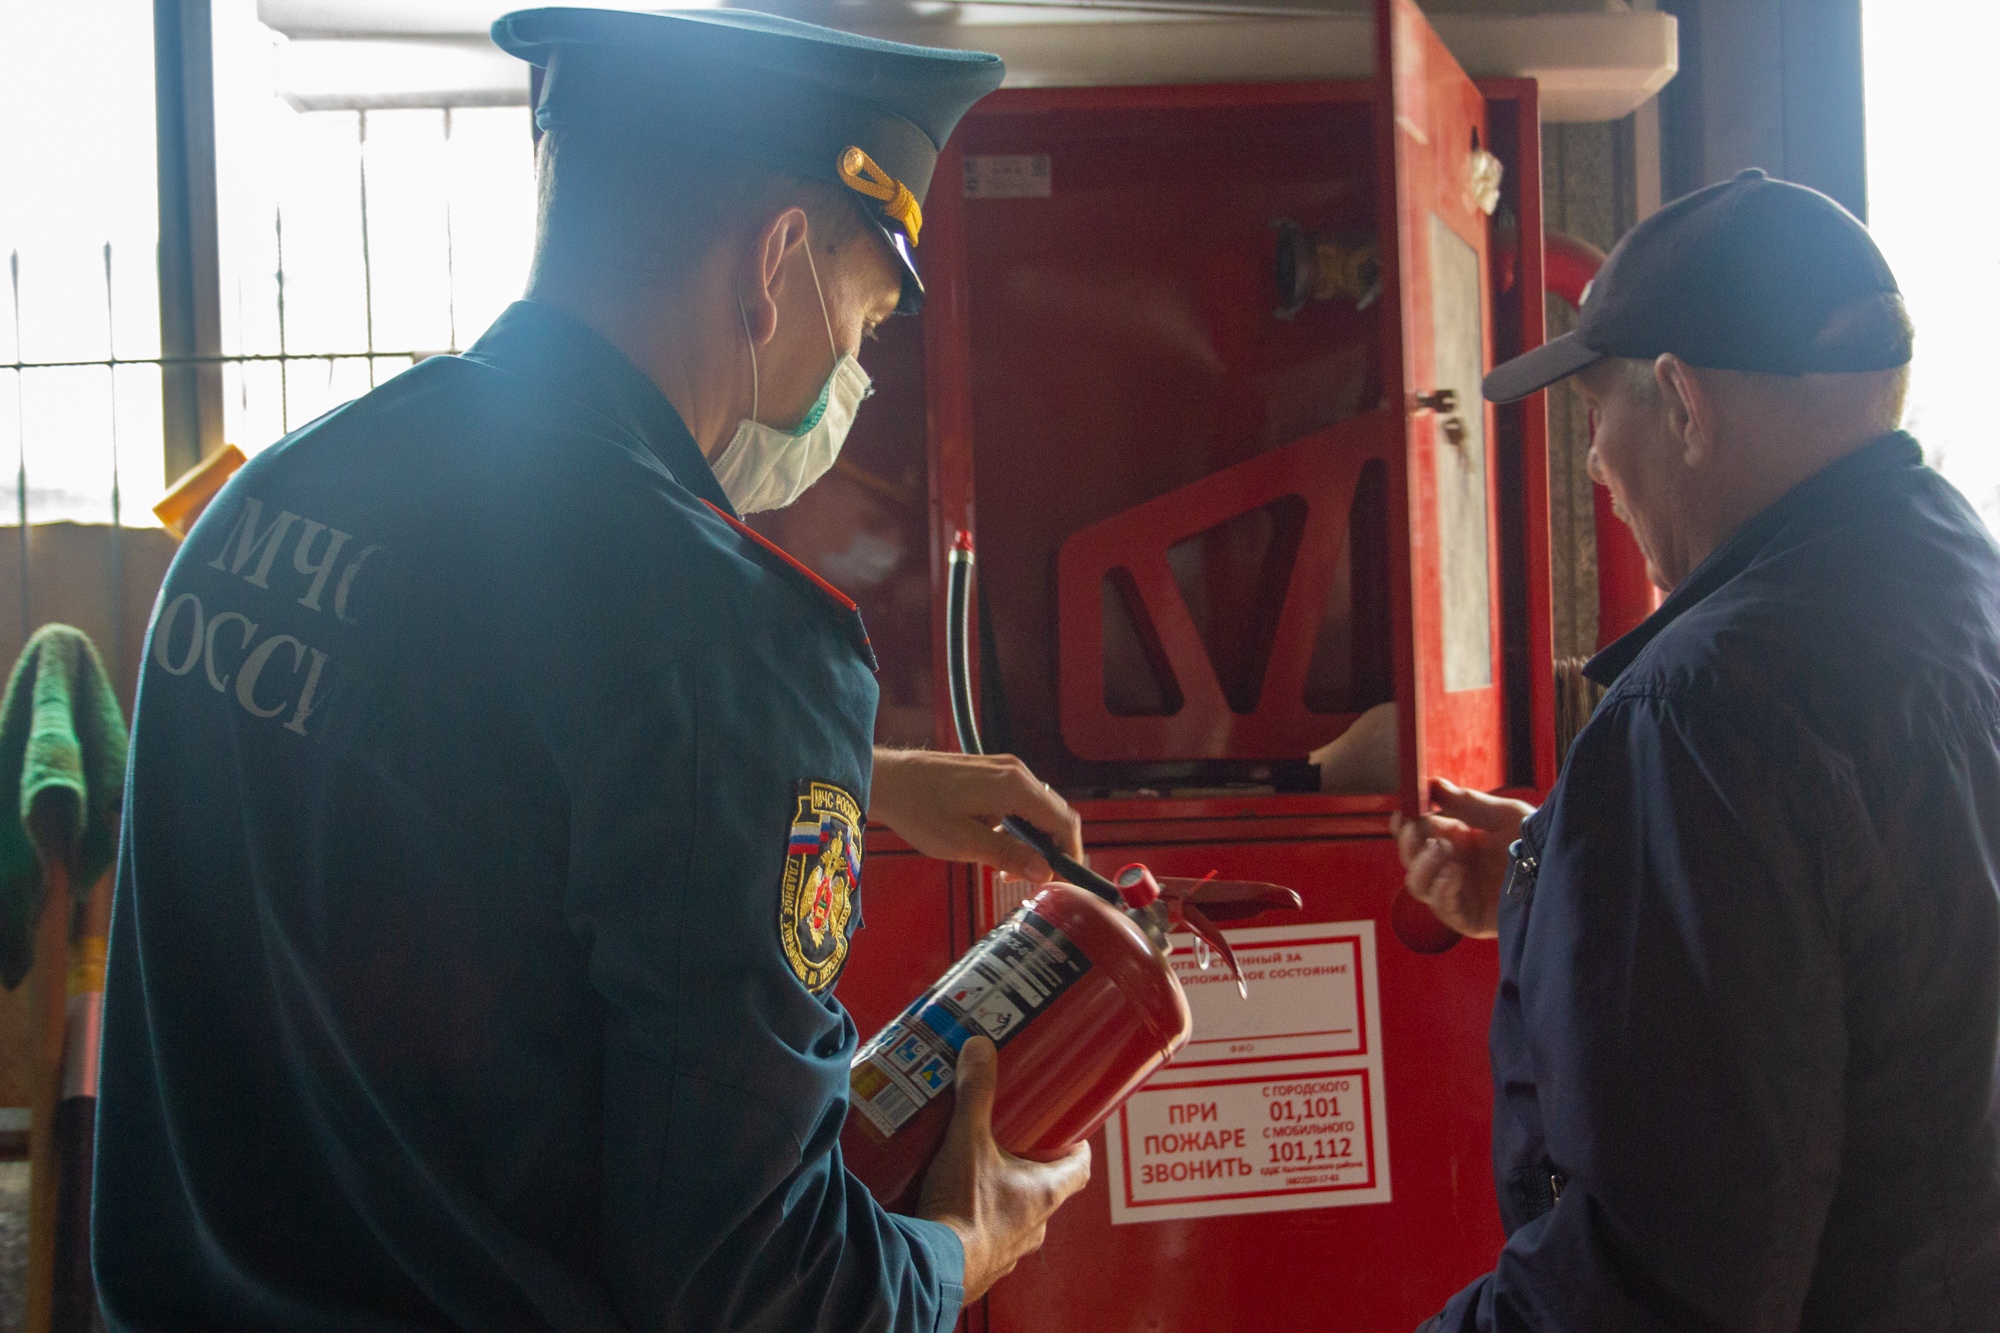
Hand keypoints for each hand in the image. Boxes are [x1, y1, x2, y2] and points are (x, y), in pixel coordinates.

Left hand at [869, 749, 1083, 882]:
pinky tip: (994, 845)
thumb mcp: (963, 842)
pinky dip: (1018, 827)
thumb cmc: (919, 809)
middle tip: (1029, 878)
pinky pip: (1020, 801)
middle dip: (1050, 850)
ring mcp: (1004, 769)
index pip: (1063, 822)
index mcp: (1014, 787)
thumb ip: (1007, 855)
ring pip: (1038, 809)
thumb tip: (1044, 870)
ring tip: (1005, 868)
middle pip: (1055, 814)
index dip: (1069, 853)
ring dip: (1032, 840)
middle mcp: (1016, 773)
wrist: (888, 779)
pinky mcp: (992, 773)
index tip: (1062, 879)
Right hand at [918, 1038, 1090, 1300]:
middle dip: (1030, 1164)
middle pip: (1047, 1188)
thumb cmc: (962, 1213)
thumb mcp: (967, 1141)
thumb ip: (974, 1095)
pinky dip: (980, 1220)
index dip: (1075, 1146)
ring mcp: (1012, 1248)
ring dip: (1004, 1194)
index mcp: (1046, 1193)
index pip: (1080, 1167)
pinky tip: (954, 1205)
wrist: (932, 1270)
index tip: (1063, 1129)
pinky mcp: (985, 1263)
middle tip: (1007, 1139)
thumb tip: (980, 1050)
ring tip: (975, 1169)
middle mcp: (1036, 1225)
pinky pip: (990, 1237)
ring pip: (1018, 1215)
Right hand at [1389, 777, 1535, 938]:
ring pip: (1418, 885)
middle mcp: (1454, 867)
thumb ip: (1466, 803)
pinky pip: (1443, 907)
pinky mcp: (1469, 918)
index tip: (1402, 814)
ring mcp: (1460, 894)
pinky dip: (1442, 888)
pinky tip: (1454, 872)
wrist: (1562, 871)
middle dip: (1409, 844)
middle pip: (1411, 861)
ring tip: (1440, 850)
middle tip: (1418, 831)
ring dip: (1422, 866)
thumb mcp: (1503, 815)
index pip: (1418, 835)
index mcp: (1459, 842)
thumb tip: (1434, 785)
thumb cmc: (1539, 844)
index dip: (1404, 826)